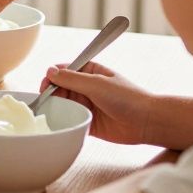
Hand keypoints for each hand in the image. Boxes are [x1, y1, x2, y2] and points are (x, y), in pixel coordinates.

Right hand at [39, 62, 155, 144]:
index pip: (64, 70)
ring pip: (63, 104)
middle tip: (46, 100)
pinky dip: (63, 121)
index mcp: (90, 71)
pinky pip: (70, 120)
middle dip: (51, 93)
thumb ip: (72, 78)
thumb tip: (50, 71)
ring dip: (56, 107)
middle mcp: (87, 87)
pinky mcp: (88, 122)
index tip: (46, 84)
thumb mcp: (97, 83)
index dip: (53, 76)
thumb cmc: (128, 98)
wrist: (146, 122)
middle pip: (60, 87)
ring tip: (52, 112)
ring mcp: (87, 105)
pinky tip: (59, 122)